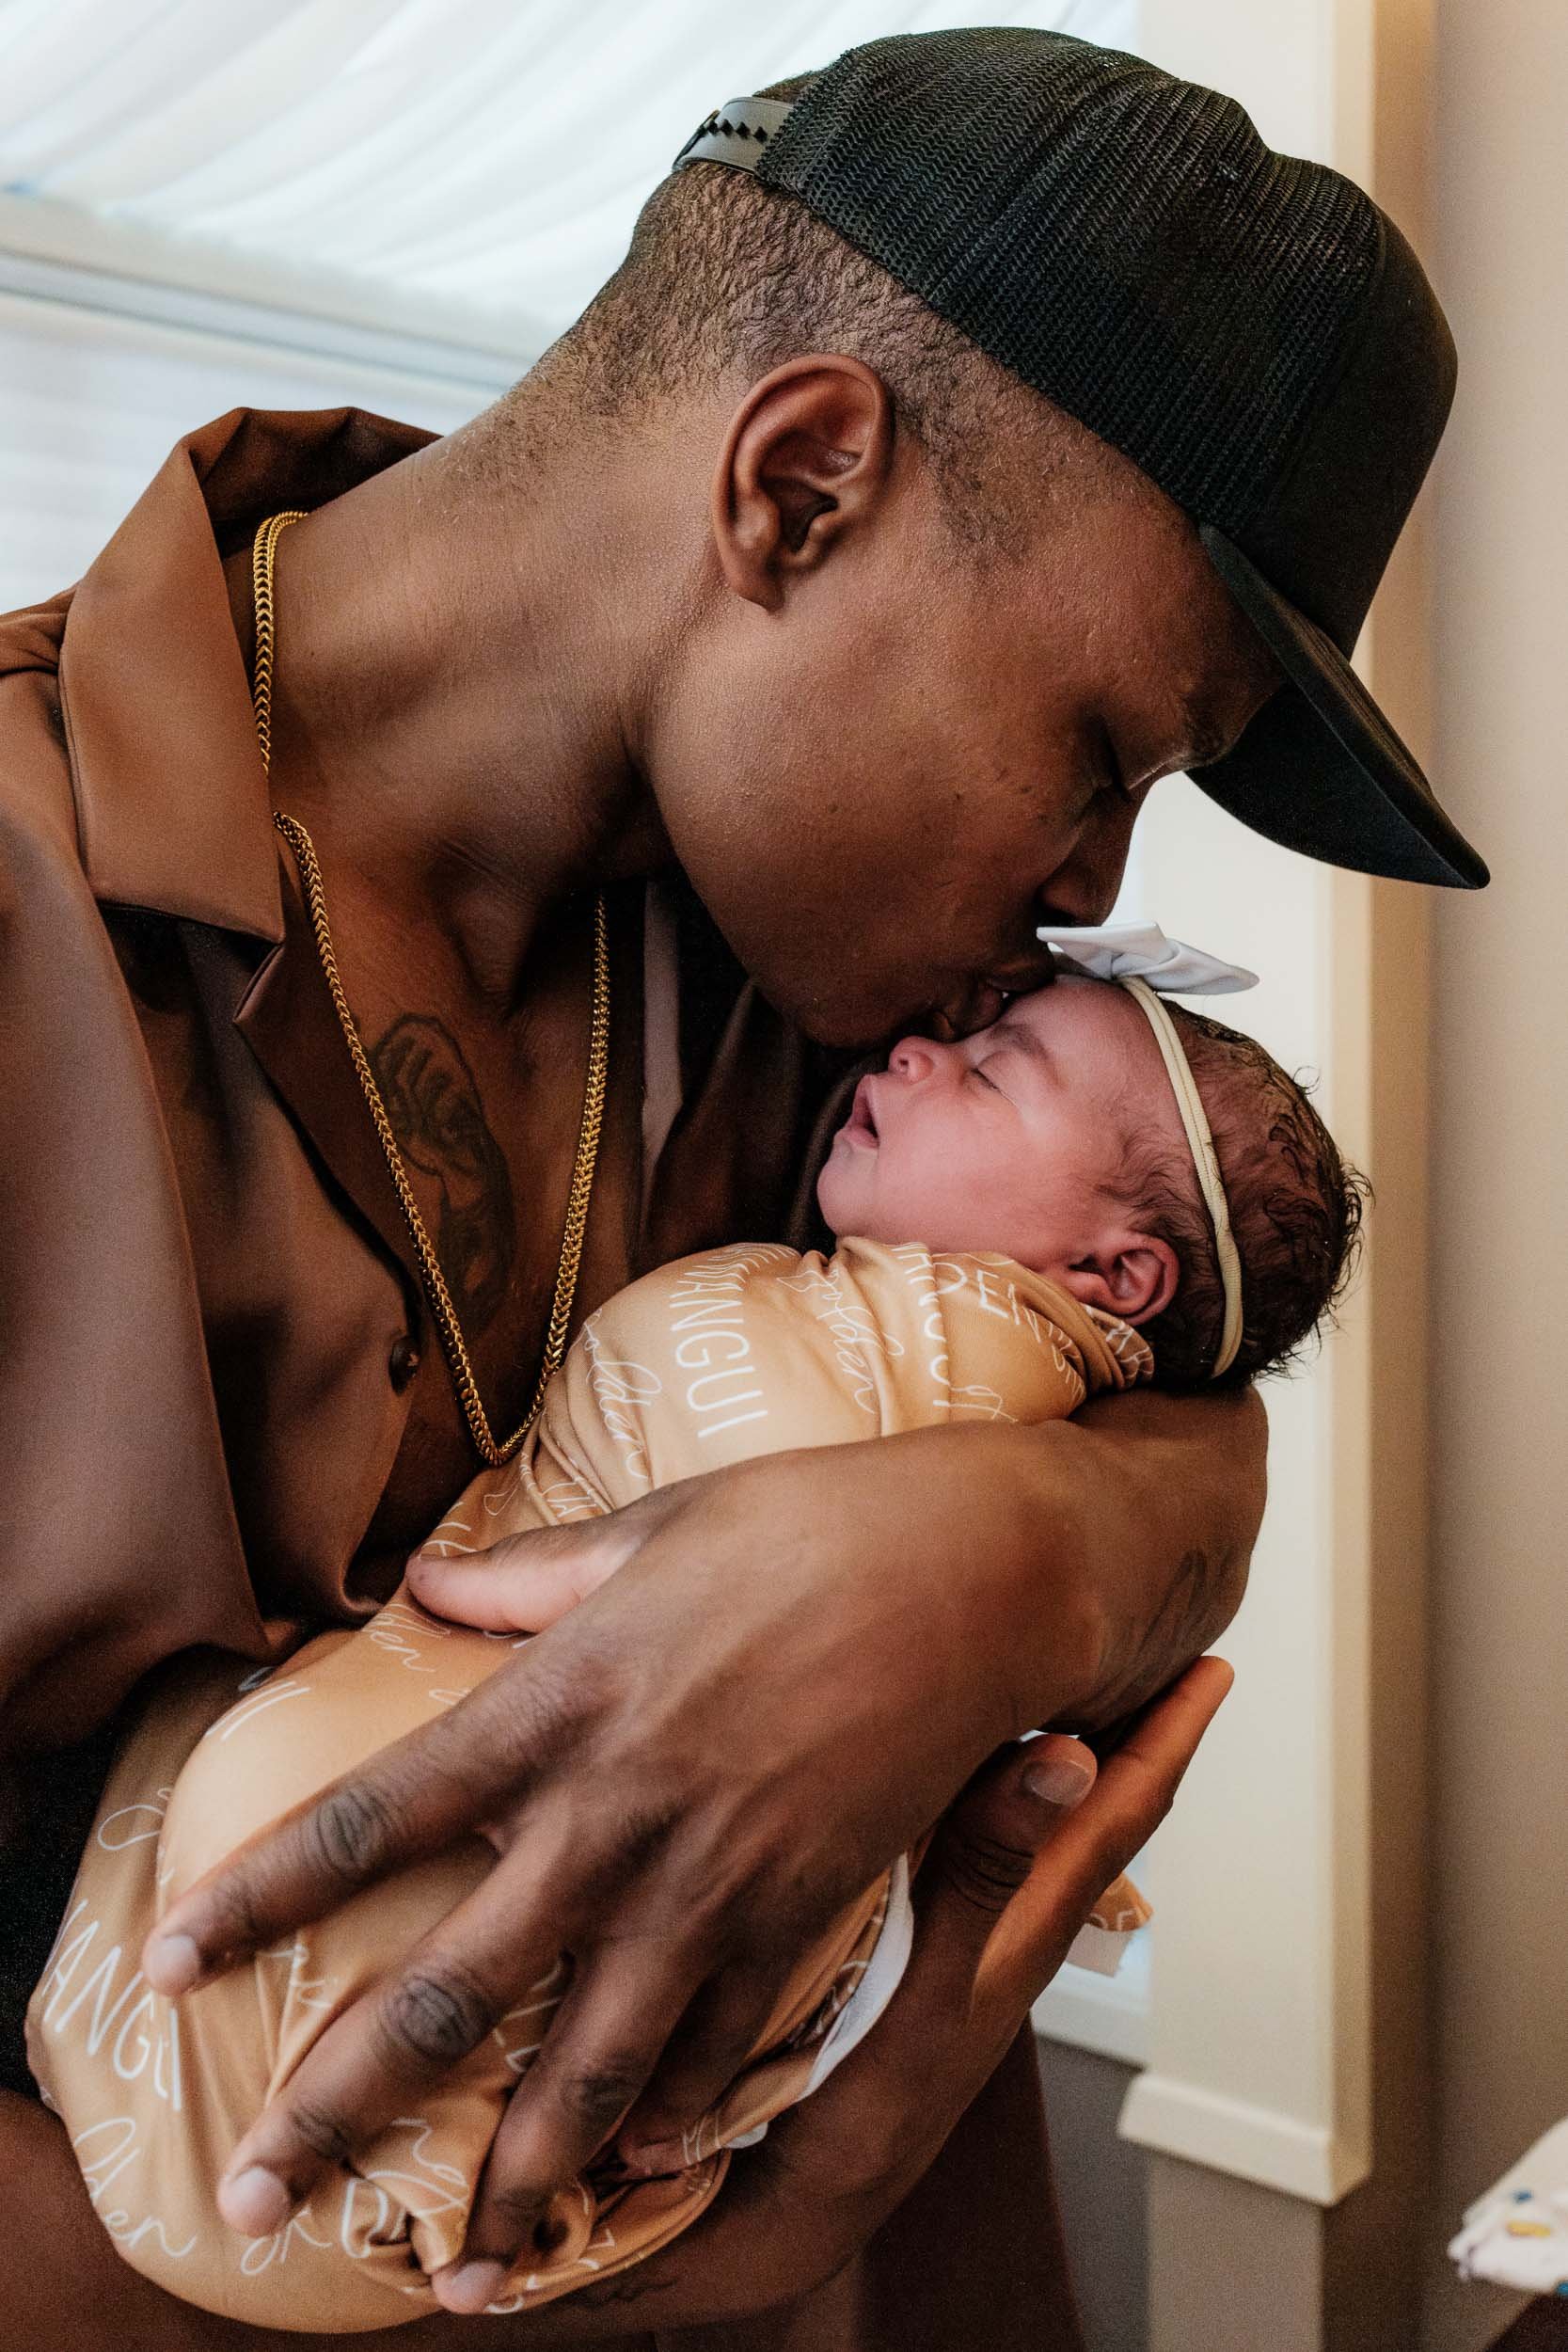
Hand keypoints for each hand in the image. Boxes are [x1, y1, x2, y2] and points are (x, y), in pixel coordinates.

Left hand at [141, 1417, 1246, 2306]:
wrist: (976, 1569)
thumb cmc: (810, 1524)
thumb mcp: (647, 1527)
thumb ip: (525, 1578)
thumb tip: (423, 1582)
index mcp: (554, 1703)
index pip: (368, 1819)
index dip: (256, 1899)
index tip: (167, 1964)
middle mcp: (609, 1811)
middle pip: (445, 1988)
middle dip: (337, 2105)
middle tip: (254, 2193)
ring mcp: (707, 1877)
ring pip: (582, 2064)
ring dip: (510, 2175)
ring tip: (452, 2268)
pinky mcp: (798, 1911)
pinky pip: (719, 2049)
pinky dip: (671, 2125)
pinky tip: (629, 2183)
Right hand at [536, 1659, 1232, 2332]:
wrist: (762, 2222)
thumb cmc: (847, 2124)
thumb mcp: (923, 1998)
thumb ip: (983, 1880)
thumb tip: (1068, 1757)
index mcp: (1018, 1933)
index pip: (1119, 1818)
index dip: (1168, 1737)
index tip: (1213, 1665)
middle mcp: (996, 1929)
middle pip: (1087, 1811)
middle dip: (1126, 1725)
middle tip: (1152, 1641)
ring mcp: (950, 1943)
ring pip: (1028, 1824)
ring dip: (1059, 1749)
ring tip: (1065, 1676)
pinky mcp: (896, 1951)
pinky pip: (964, 1844)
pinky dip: (980, 1787)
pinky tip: (943, 1763)